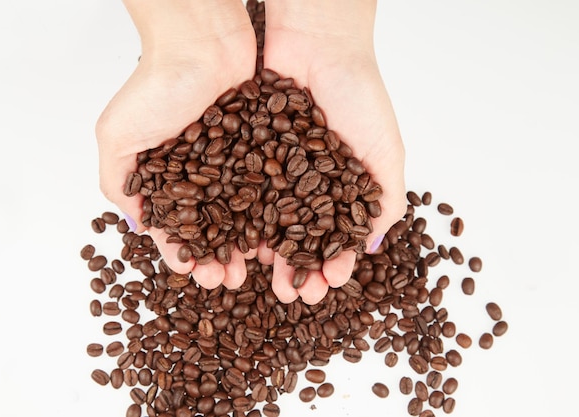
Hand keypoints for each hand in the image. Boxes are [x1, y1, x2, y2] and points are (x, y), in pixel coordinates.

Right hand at [96, 0, 256, 289]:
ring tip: (254, 271)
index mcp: (167, 175)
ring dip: (246, 246)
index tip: (195, 274)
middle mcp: (201, 174)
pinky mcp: (263, 148)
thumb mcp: (116, 136)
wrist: (202, 41)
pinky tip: (277, 239)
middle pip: (212, 227)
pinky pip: (269, 190)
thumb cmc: (156, 85)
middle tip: (229, 282)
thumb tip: (136, 224)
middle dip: (219, 258)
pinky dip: (272, 217)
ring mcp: (233, 162)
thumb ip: (118, 182)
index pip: (175, 226)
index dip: (184, 253)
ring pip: (243, 215)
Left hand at [259, 0, 406, 303]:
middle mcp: (305, 186)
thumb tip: (373, 248)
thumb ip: (385, 202)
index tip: (329, 285)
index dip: (333, 265)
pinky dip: (237, 221)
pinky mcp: (244, 156)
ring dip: (264, 256)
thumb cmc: (360, 95)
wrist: (316, 44)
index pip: (336, 239)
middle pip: (298, 239)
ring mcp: (273, 173)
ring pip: (265, 224)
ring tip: (261, 278)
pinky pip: (239, 195)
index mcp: (340, 190)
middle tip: (293, 295)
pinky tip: (236, 245)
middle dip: (296, 270)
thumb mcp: (386, 152)